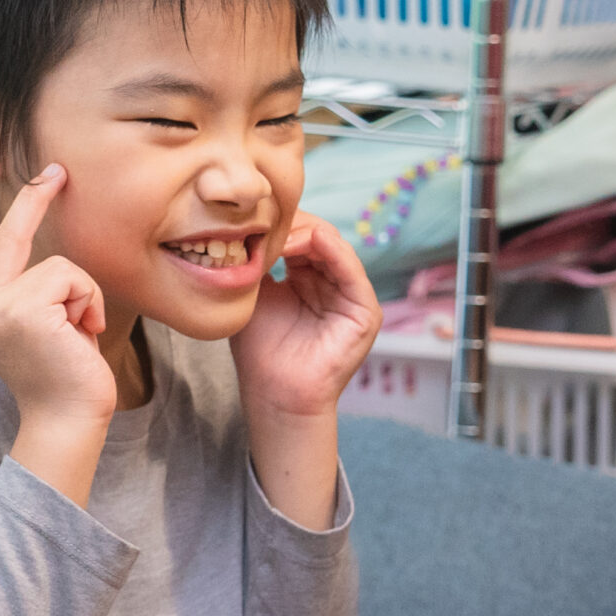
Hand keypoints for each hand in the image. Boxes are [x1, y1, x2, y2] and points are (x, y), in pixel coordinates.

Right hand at [0, 166, 116, 431]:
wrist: (67, 421)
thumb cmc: (68, 379)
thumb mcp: (48, 326)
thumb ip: (38, 292)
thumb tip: (55, 265)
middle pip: (8, 236)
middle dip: (33, 199)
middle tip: (57, 170)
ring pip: (58, 264)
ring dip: (83, 295)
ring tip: (81, 331)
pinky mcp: (21, 308)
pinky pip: (70, 276)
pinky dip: (88, 301)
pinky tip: (83, 333)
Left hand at [228, 213, 382, 418]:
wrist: (274, 394)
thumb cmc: (261, 350)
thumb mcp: (255, 294)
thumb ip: (259, 260)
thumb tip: (250, 224)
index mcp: (306, 276)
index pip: (301, 236)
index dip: (281, 225)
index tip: (254, 221)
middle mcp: (331, 282)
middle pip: (319, 235)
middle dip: (294, 225)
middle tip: (266, 223)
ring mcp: (349, 296)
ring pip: (336, 247)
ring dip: (309, 235)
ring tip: (281, 236)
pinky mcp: (365, 312)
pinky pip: (353, 273)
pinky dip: (335, 252)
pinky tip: (314, 240)